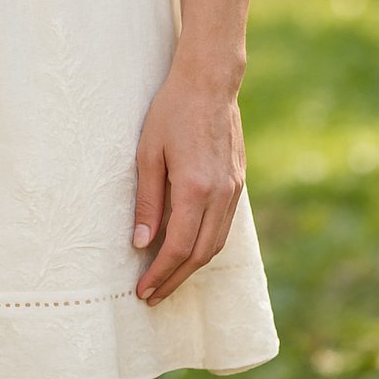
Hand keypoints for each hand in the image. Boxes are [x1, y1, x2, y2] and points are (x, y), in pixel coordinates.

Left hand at [131, 63, 245, 305]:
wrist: (209, 83)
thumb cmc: (172, 112)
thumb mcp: (148, 153)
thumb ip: (147, 201)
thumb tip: (140, 242)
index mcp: (195, 189)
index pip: (177, 247)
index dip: (160, 274)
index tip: (143, 290)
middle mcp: (220, 195)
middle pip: (199, 254)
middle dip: (175, 279)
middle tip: (153, 295)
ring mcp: (233, 190)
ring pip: (216, 244)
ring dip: (192, 266)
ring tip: (168, 278)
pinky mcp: (238, 182)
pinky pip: (224, 226)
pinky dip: (206, 244)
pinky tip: (189, 247)